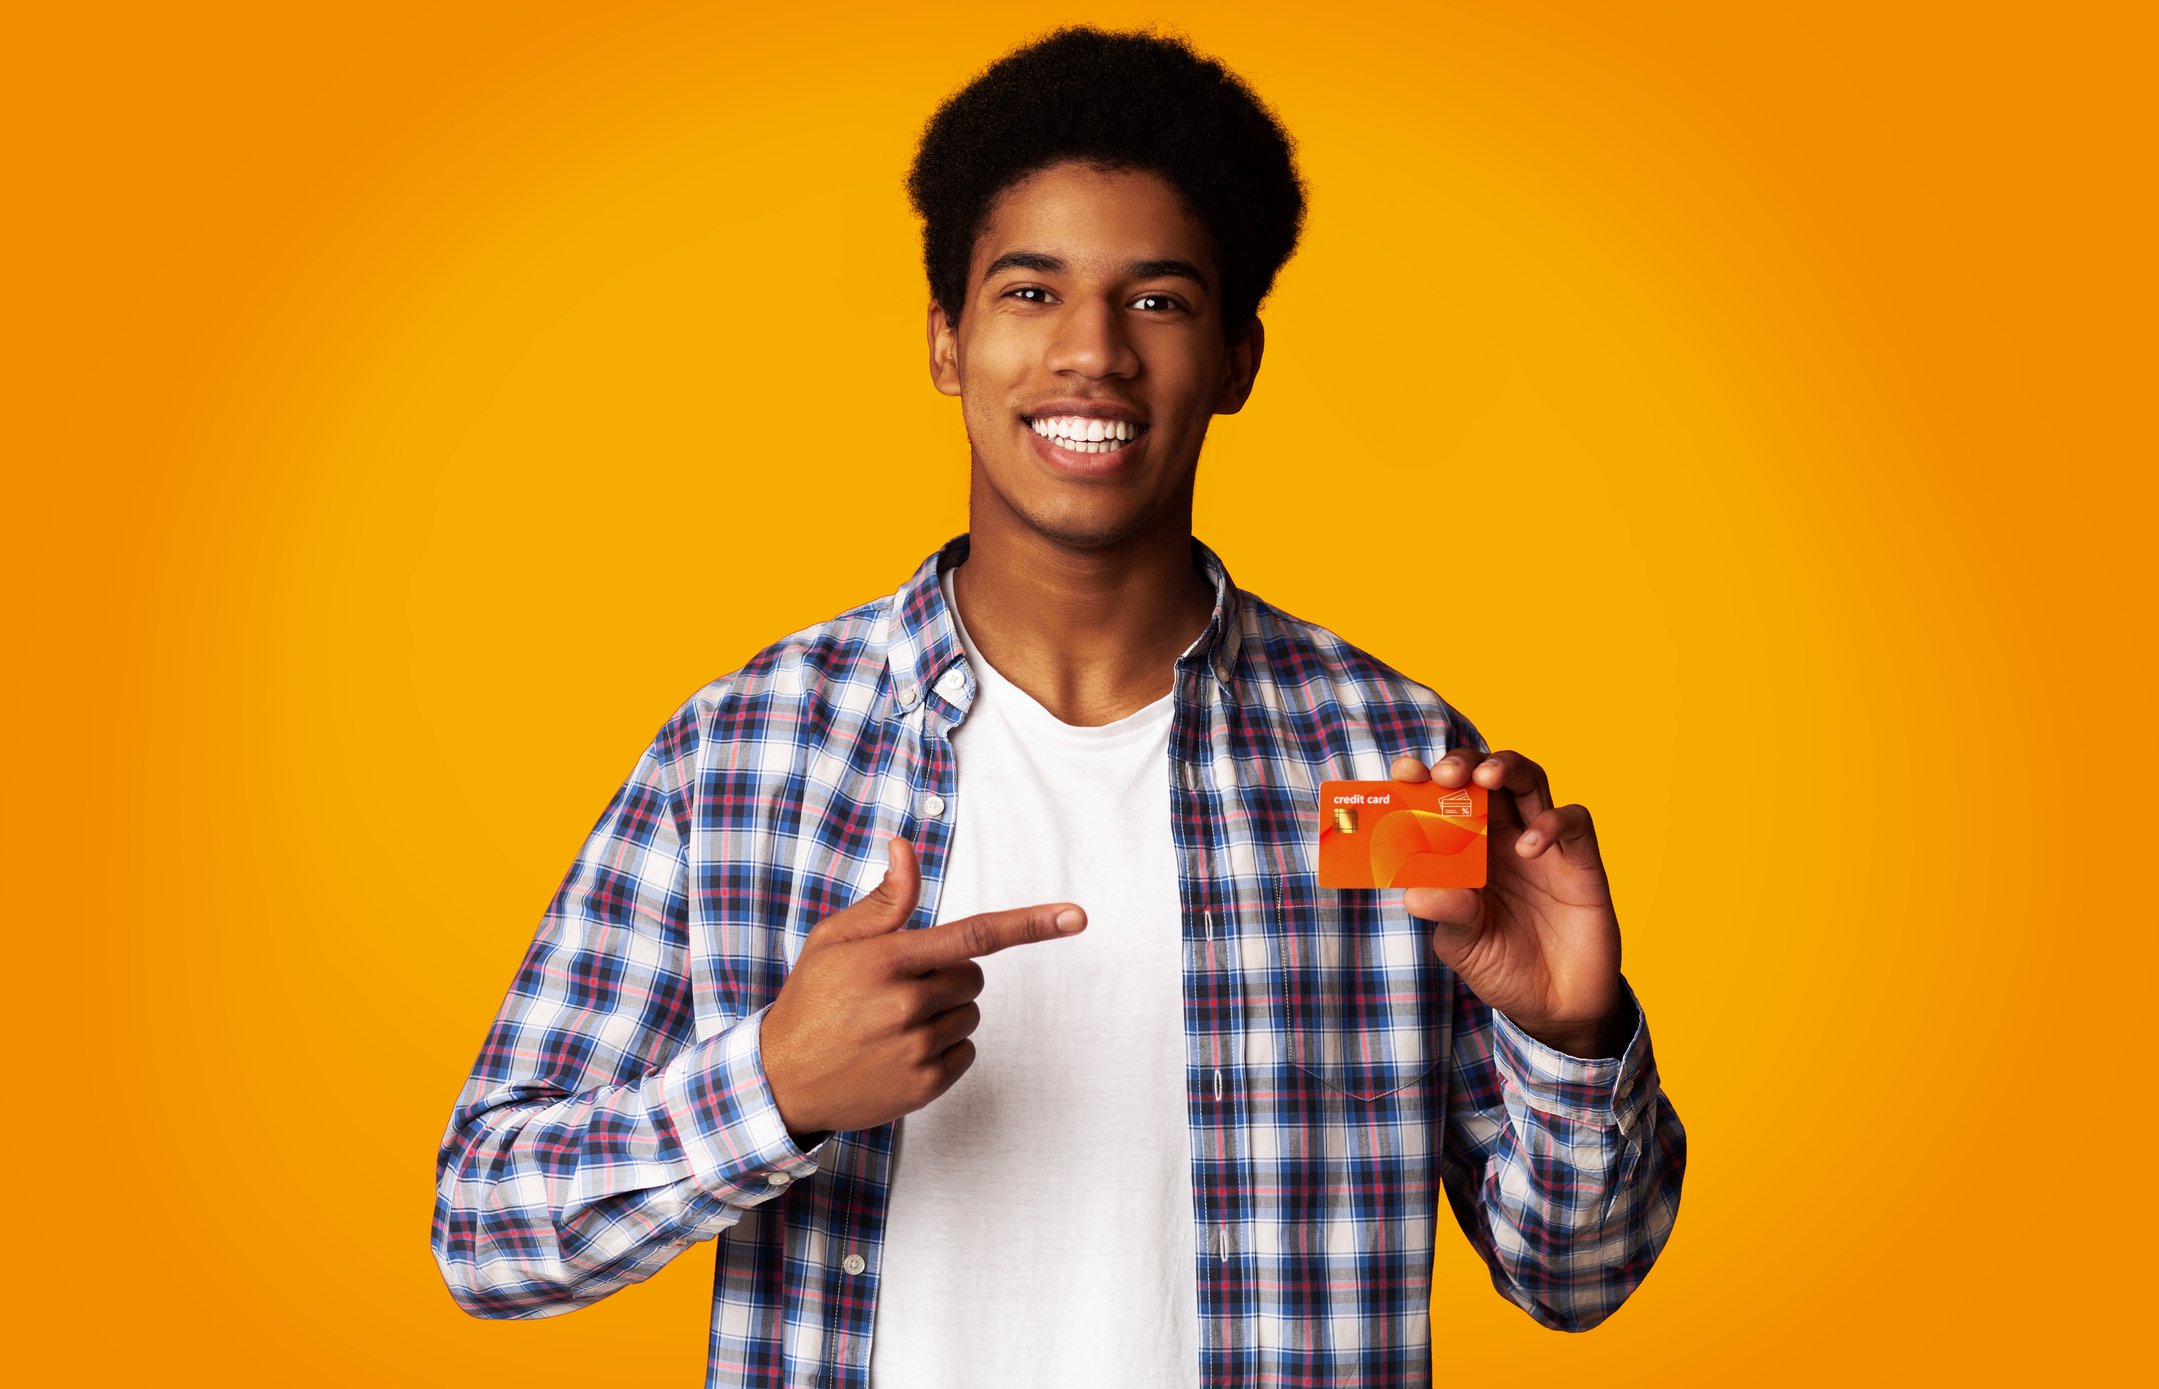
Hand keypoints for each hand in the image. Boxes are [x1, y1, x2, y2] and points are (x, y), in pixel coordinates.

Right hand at [760, 835, 1085, 1137]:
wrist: (782, 1080)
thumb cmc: (812, 999)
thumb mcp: (835, 940)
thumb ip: (885, 899)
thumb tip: (905, 845)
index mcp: (887, 960)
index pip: (973, 935)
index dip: (1030, 924)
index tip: (1076, 917)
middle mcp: (905, 1004)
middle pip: (974, 976)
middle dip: (948, 974)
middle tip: (899, 987)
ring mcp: (915, 1049)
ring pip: (970, 1014)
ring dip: (944, 1013)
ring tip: (892, 1023)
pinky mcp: (922, 1086)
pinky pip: (965, 1054)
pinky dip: (943, 1050)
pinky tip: (900, 1051)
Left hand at [1393, 749, 1629, 1057]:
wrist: (1556, 1008)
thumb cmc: (1503, 967)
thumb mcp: (1464, 945)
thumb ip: (1446, 915)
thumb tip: (1414, 894)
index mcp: (1464, 850)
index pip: (1443, 800)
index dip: (1423, 779)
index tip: (1402, 770)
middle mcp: (1501, 838)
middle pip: (1486, 776)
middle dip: (1464, 763)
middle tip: (1444, 774)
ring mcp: (1543, 845)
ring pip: (1529, 781)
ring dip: (1507, 768)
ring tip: (1485, 779)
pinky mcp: (1580, 861)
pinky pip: (1574, 822)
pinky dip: (1551, 823)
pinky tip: (1528, 846)